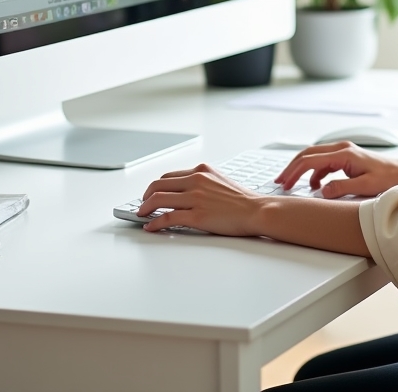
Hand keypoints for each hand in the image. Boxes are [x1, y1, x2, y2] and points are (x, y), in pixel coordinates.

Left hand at [138, 163, 263, 234]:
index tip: (151, 193)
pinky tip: (150, 226)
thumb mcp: (219, 181)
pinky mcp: (197, 215)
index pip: (169, 175)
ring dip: (145, 207)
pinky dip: (154, 222)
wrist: (256, 210)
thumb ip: (202, 182)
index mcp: (201, 170)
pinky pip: (167, 217)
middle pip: (159, 184)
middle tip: (142, 204)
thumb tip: (186, 192)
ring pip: (159, 199)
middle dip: (146, 195)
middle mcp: (196, 180)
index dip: (156, 186)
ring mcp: (196, 198)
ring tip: (141, 214)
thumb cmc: (242, 200)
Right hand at [275, 142, 397, 198]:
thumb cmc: (388, 178)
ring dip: (301, 169)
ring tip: (291, 183)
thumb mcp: (365, 186)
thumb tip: (322, 191)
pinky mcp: (346, 158)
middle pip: (308, 154)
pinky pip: (323, 163)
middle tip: (280, 181)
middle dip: (292, 167)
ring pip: (314, 157)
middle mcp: (341, 149)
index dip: (294, 171)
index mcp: (344, 154)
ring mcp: (343, 152)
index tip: (284, 183)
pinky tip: (313, 185)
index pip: (310, 160)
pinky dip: (314, 172)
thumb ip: (342, 188)